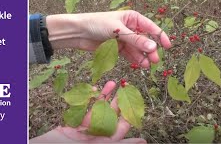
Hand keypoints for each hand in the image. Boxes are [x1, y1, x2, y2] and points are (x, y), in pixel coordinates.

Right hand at [30, 81, 146, 143]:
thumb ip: (123, 143)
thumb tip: (144, 142)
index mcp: (108, 139)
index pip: (123, 125)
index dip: (129, 111)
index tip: (134, 98)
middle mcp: (99, 132)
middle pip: (112, 113)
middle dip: (118, 99)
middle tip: (124, 86)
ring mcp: (87, 126)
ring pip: (99, 107)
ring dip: (105, 95)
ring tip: (112, 82)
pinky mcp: (76, 120)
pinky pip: (85, 107)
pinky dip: (89, 98)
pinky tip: (94, 89)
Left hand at [46, 11, 170, 67]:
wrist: (78, 32)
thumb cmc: (97, 24)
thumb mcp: (118, 30)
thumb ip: (135, 40)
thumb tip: (153, 48)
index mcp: (132, 18)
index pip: (150, 27)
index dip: (160, 36)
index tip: (168, 46)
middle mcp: (130, 28)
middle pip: (145, 40)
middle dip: (150, 50)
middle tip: (155, 61)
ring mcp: (124, 39)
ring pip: (137, 49)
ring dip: (142, 57)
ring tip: (146, 66)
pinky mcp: (117, 48)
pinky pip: (129, 54)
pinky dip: (134, 59)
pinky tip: (138, 64)